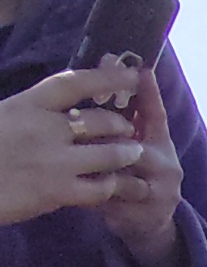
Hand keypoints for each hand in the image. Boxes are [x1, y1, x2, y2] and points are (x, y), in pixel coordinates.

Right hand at [0, 65, 143, 225]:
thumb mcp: (2, 117)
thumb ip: (31, 113)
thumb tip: (60, 112)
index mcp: (26, 105)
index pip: (74, 83)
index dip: (106, 77)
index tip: (130, 74)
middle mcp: (45, 129)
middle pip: (102, 121)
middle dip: (121, 125)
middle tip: (128, 130)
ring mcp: (54, 161)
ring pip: (111, 155)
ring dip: (128, 154)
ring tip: (134, 155)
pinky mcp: (58, 192)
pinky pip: (101, 188)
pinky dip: (115, 186)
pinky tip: (117, 186)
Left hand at [95, 67, 186, 266]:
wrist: (151, 227)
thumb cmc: (137, 182)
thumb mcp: (137, 153)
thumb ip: (128, 128)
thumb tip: (106, 88)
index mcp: (163, 147)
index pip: (156, 115)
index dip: (149, 92)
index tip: (141, 68)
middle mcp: (168, 165)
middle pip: (137, 142)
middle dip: (112, 133)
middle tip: (84, 120)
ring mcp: (162, 190)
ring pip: (126, 169)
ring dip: (103, 164)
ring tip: (80, 157)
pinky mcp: (149, 211)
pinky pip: (117, 196)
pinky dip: (99, 192)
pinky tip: (86, 190)